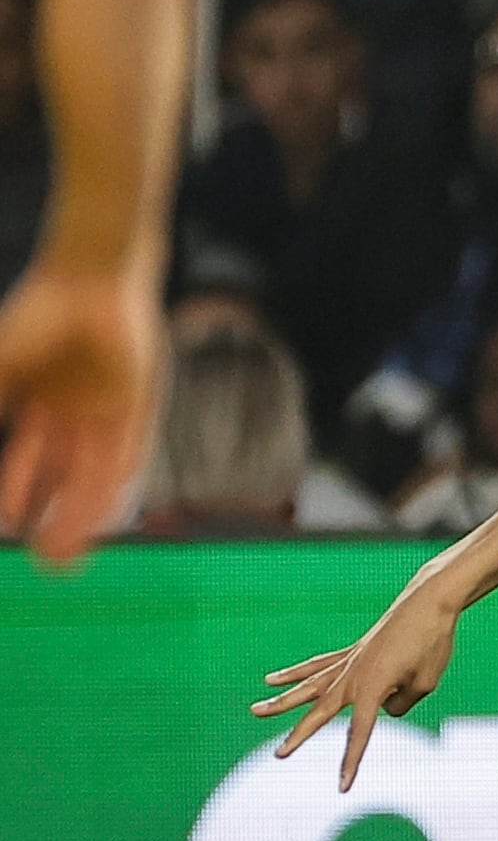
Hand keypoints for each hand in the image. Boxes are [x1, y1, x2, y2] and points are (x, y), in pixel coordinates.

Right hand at [0, 262, 162, 567]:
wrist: (91, 278)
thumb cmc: (40, 314)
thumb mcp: (1, 363)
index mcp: (41, 404)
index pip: (27, 462)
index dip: (18, 493)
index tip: (7, 528)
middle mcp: (76, 414)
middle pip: (64, 479)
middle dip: (55, 519)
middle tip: (47, 562)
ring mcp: (108, 411)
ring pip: (95, 475)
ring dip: (84, 514)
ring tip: (69, 551)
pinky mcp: (140, 404)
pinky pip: (130, 452)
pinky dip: (119, 482)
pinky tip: (108, 512)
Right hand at [251, 581, 465, 790]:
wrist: (428, 605)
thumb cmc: (432, 644)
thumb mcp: (424, 683)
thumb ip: (401, 704)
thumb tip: (383, 709)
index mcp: (373, 688)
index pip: (359, 733)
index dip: (350, 762)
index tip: (342, 788)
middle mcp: (353, 677)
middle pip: (320, 712)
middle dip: (299, 735)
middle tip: (278, 755)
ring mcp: (348, 663)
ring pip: (308, 687)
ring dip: (281, 701)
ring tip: (254, 710)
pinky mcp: (351, 653)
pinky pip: (317, 666)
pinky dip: (294, 674)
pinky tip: (271, 680)